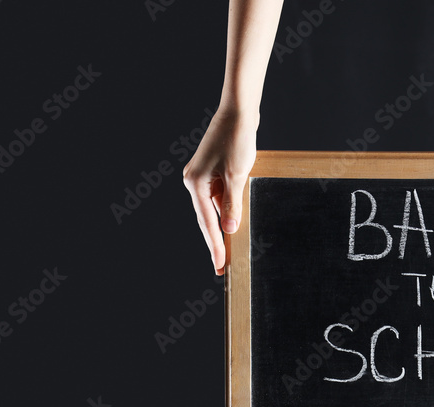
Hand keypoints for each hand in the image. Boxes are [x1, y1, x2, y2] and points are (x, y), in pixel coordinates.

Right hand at [182, 110, 257, 275]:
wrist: (238, 113)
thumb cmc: (237, 140)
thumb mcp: (238, 176)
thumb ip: (232, 205)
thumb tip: (228, 230)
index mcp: (196, 183)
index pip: (207, 223)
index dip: (215, 246)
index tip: (220, 266)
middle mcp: (194, 181)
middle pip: (206, 219)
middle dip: (215, 242)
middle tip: (223, 266)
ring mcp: (202, 176)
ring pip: (213, 208)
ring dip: (222, 226)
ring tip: (231, 249)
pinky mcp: (212, 171)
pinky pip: (218, 197)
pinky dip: (226, 209)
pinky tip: (234, 221)